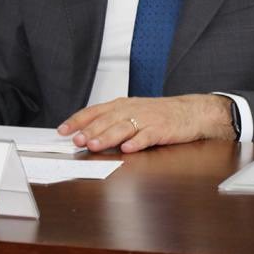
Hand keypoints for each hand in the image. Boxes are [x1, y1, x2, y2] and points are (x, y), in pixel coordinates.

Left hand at [57, 94, 233, 152]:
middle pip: (107, 119)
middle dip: (91, 130)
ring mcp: (147, 119)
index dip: (78, 120)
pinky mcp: (161, 129)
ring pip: (123, 127)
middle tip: (77, 140)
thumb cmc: (160, 114)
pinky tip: (128, 148)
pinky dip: (137, 142)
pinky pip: (147, 136)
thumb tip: (86, 134)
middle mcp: (132, 109)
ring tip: (95, 145)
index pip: (95, 110)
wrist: (190, 112)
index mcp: (123, 105)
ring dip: (108, 137)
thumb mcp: (133, 112)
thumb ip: (112, 122)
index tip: (63, 130)